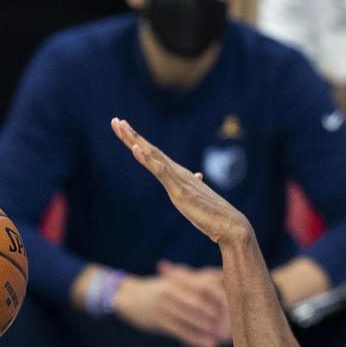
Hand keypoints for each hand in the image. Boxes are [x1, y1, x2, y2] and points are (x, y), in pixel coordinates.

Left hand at [112, 117, 252, 247]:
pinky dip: (147, 159)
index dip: (139, 143)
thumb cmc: (214, 215)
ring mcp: (178, 179)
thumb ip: (194, 186)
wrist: (230, 225)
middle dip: (132, 136)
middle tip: (115, 121)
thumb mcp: (197, 198)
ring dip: (136, 141)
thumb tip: (197, 176)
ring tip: (121, 127)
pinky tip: (136, 149)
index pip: (155, 156)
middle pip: (150, 151)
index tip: (124, 130)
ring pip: (153, 156)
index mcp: (179, 175)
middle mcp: (177, 172)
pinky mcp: (180, 190)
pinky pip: (160, 171)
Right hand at [112, 267, 228, 346]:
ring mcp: (165, 305)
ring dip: (211, 330)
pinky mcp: (160, 321)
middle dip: (219, 316)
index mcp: (179, 279)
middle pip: (202, 303)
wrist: (128, 297)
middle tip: (234, 327)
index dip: (222, 297)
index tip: (236, 308)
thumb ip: (200, 277)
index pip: (205, 286)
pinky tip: (210, 346)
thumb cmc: (159, 289)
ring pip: (193, 318)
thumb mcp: (177, 279)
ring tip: (225, 339)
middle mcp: (173, 290)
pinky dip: (198, 340)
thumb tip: (224, 275)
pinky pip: (182, 332)